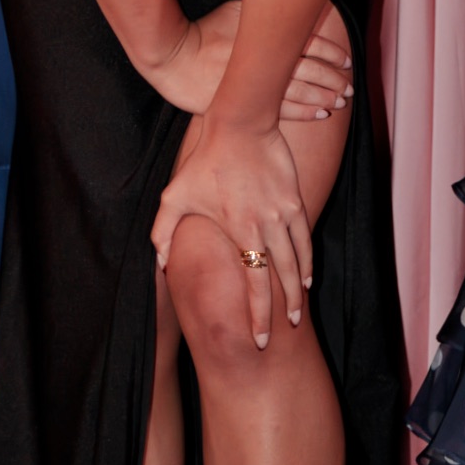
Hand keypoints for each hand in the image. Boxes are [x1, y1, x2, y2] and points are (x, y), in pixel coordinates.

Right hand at [151, 1, 353, 123]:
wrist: (172, 57)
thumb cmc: (203, 31)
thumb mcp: (235, 11)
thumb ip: (263, 14)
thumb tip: (290, 7)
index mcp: (266, 35)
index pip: (310, 43)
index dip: (332, 53)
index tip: (346, 60)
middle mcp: (265, 59)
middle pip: (311, 68)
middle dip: (334, 78)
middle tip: (350, 85)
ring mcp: (257, 83)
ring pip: (301, 90)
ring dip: (325, 95)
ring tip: (341, 101)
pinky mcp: (246, 103)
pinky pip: (283, 110)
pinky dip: (305, 111)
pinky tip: (322, 113)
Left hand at [152, 112, 310, 347]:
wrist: (241, 125)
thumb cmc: (206, 161)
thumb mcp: (175, 195)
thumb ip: (163, 231)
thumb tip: (157, 262)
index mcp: (240, 232)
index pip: (255, 285)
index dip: (258, 316)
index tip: (259, 338)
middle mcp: (267, 227)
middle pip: (282, 278)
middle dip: (286, 309)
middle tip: (288, 330)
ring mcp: (285, 213)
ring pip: (299, 259)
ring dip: (301, 286)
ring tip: (300, 306)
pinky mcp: (295, 200)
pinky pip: (305, 236)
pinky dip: (308, 258)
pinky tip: (307, 272)